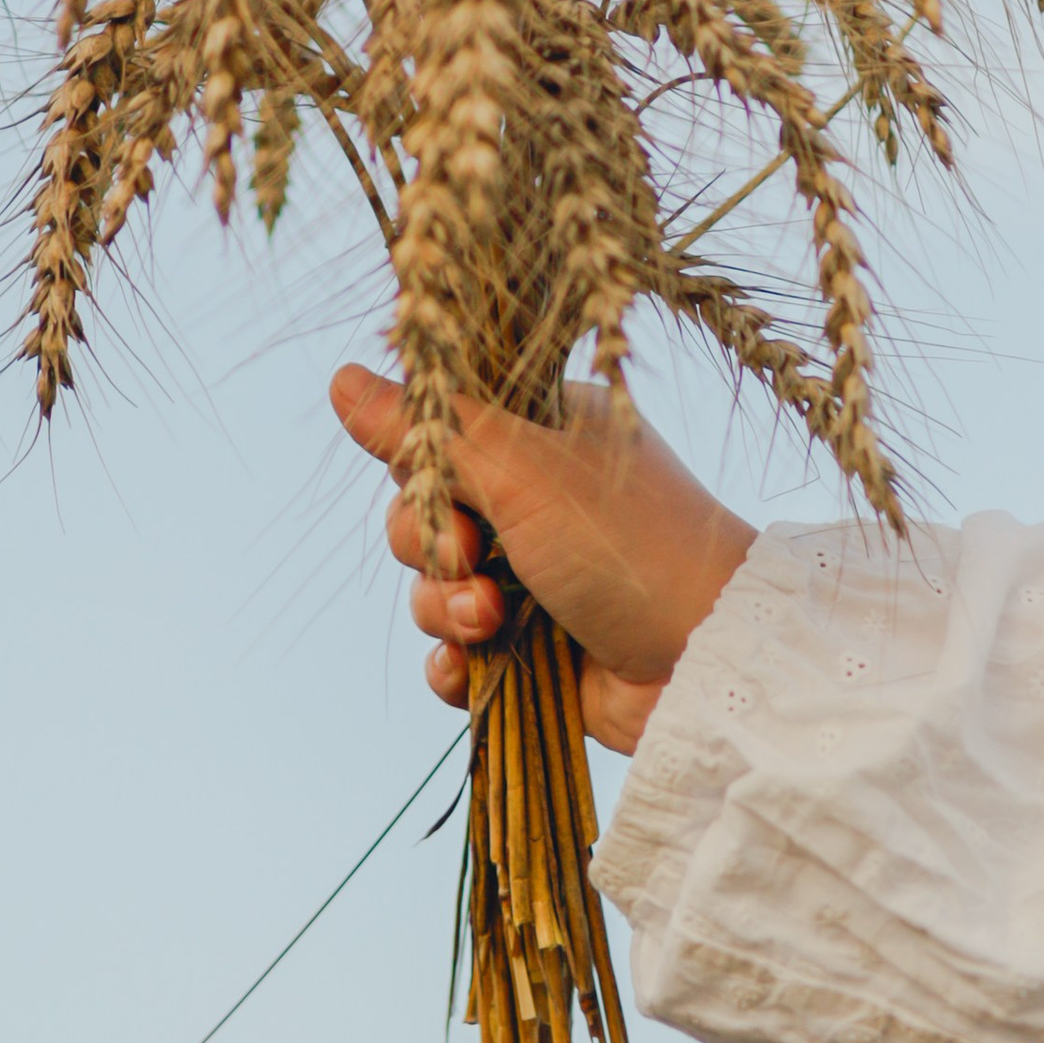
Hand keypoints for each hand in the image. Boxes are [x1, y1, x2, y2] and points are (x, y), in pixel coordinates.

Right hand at [329, 368, 756, 753]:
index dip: (419, 457)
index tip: (434, 470)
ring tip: (494, 620)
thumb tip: (339, 377)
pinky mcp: (528, 647)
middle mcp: (533, 498)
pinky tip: (472, 665)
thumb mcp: (521, 467)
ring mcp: (531, 575)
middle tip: (475, 553)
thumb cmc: (629, 540)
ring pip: (430, 585)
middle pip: (420, 510)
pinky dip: (452, 661)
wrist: (704, 659)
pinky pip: (450, 651)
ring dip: (444, 606)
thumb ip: (429, 428)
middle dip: (430, 541)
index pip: (437, 429)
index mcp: (539, 434)